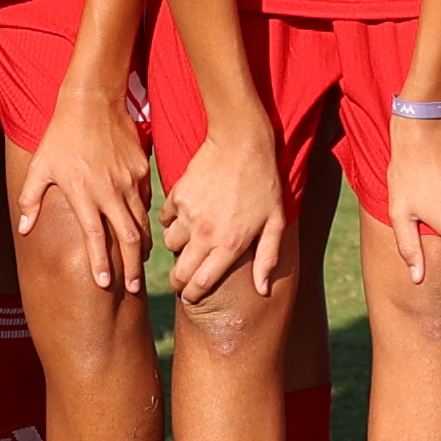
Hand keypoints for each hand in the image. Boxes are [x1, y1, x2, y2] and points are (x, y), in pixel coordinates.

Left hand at [17, 90, 154, 293]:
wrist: (93, 100)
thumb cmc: (61, 134)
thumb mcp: (39, 166)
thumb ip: (30, 199)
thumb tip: (23, 229)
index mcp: (84, 193)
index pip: (96, 237)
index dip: (101, 263)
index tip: (104, 285)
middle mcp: (110, 191)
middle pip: (128, 238)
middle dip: (132, 267)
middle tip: (133, 288)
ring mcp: (130, 181)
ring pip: (142, 222)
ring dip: (142, 247)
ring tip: (140, 265)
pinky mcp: (142, 170)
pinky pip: (146, 201)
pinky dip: (145, 219)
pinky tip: (142, 230)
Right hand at [166, 120, 288, 304]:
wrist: (241, 143)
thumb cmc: (264, 183)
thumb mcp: (275, 222)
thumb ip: (267, 258)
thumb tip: (262, 291)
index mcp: (230, 244)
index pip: (201, 283)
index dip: (192, 295)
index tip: (190, 298)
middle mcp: (205, 234)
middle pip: (179, 273)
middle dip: (178, 282)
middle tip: (181, 281)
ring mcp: (188, 215)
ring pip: (169, 246)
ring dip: (178, 248)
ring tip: (189, 243)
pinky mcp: (177, 196)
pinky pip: (165, 220)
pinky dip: (172, 222)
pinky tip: (185, 216)